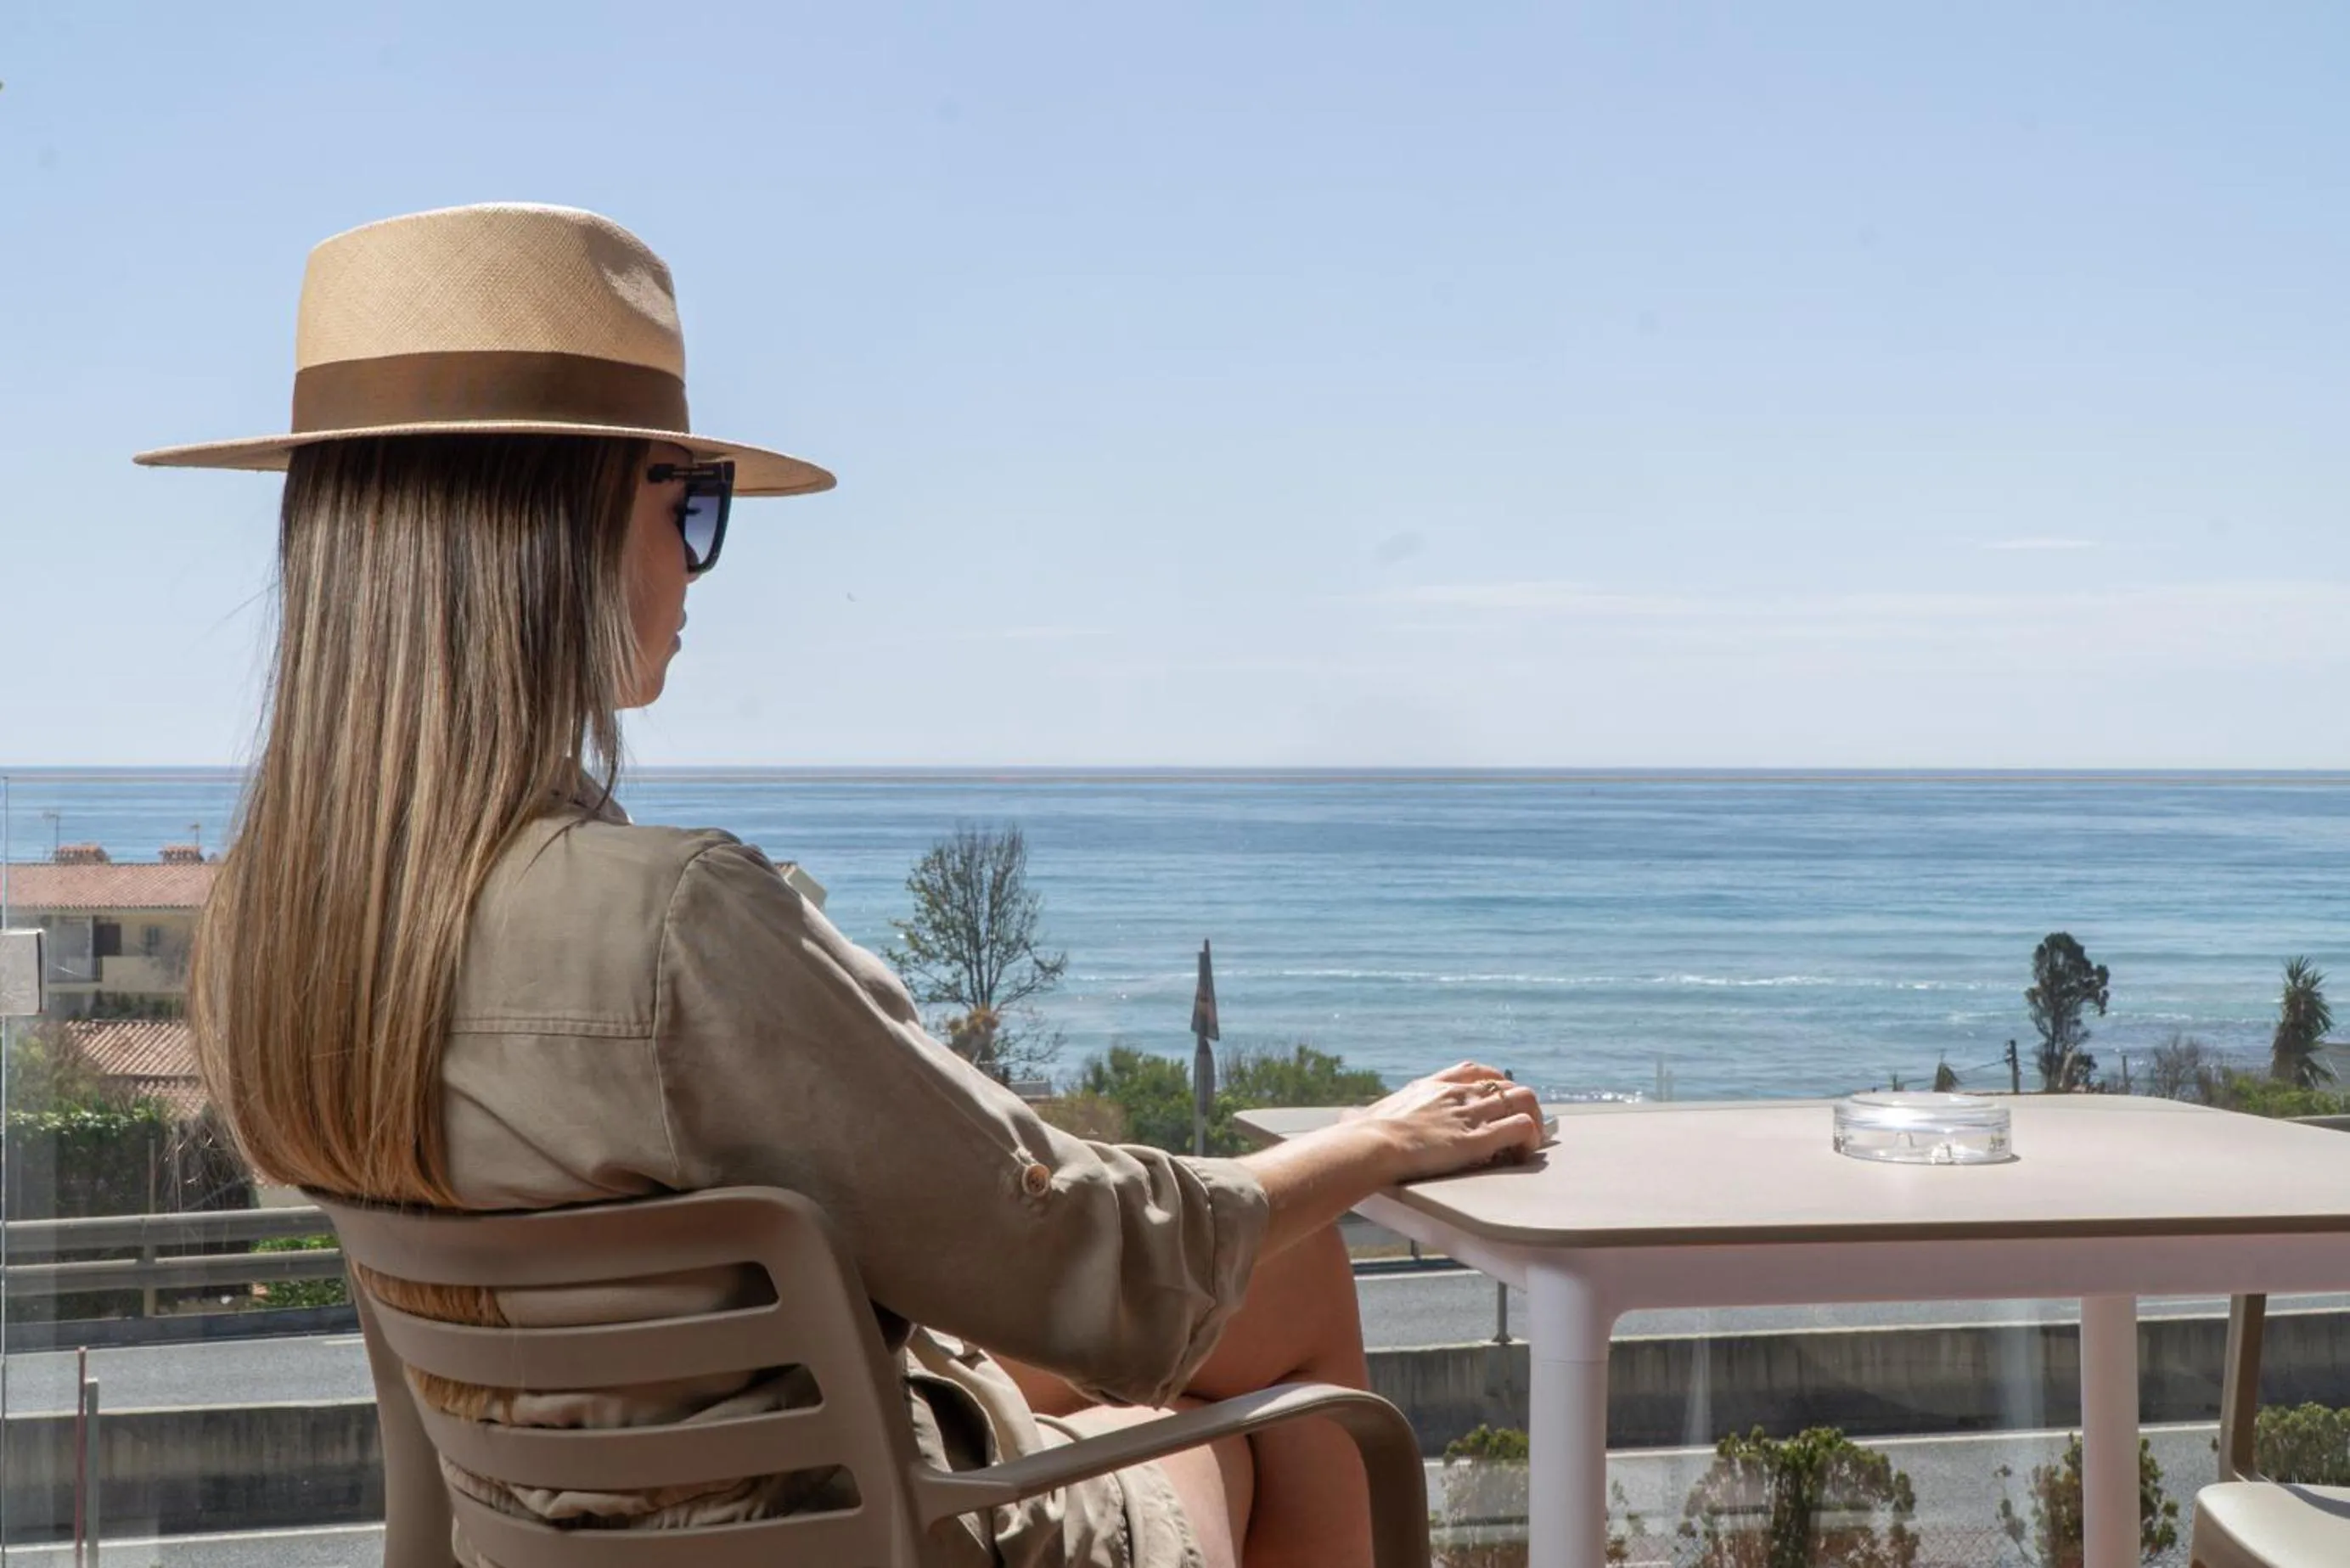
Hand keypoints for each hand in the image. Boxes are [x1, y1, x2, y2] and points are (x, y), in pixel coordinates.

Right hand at [1343, 1061, 1543, 1182]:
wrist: (1371, 1144)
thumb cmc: (1363, 1135)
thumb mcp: (1369, 1115)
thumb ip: (1367, 1115)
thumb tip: (1347, 1120)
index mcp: (1432, 1086)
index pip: (1474, 1071)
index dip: (1494, 1080)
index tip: (1499, 1093)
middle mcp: (1456, 1094)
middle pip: (1506, 1085)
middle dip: (1520, 1104)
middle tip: (1521, 1125)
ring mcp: (1469, 1114)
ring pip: (1523, 1100)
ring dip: (1534, 1120)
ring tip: (1531, 1140)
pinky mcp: (1478, 1138)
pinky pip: (1520, 1127)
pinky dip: (1531, 1138)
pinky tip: (1525, 1151)